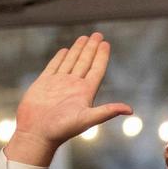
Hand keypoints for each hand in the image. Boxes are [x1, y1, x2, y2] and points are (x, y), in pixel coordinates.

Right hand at [6, 33, 131, 165]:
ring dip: (78, 50)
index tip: (106, 43)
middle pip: (86, 62)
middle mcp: (73, 86)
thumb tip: (130, 110)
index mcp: (85, 92)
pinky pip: (54, 67)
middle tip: (98, 34)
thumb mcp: (87, 119)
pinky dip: (59, 58)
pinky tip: (65, 51)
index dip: (102, 56)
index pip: (96, 69)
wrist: (37, 134)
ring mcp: (58, 84)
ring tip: (84, 38)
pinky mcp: (44, 83)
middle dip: (92, 48)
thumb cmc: (62, 129)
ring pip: (71, 62)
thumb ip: (107, 111)